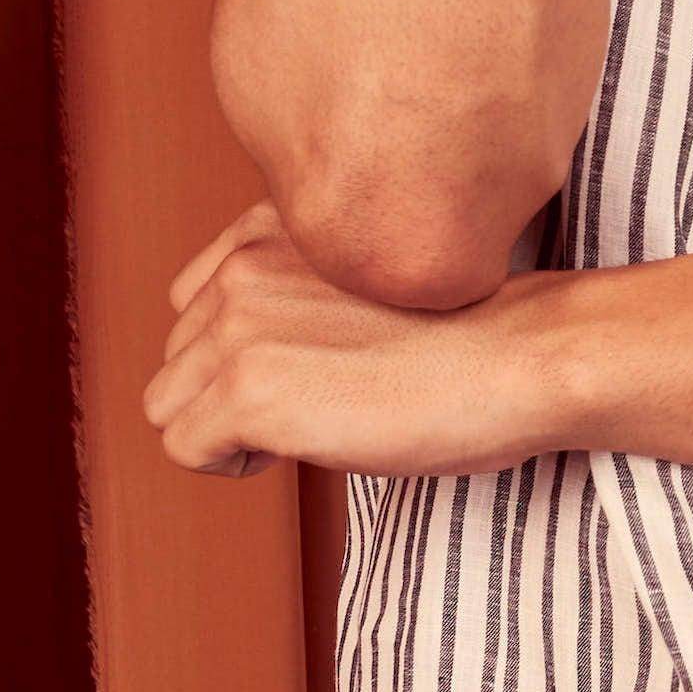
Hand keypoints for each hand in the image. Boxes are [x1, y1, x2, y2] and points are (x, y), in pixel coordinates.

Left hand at [143, 200, 560, 479]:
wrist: (525, 355)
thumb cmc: (475, 330)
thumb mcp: (368, 274)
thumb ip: (299, 284)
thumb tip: (257, 352)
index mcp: (274, 226)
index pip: (192, 299)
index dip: (238, 350)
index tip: (305, 367)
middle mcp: (244, 266)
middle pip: (176, 358)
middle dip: (231, 394)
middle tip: (319, 401)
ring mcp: (240, 327)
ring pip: (167, 405)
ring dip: (226, 430)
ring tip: (309, 424)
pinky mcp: (247, 390)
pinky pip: (184, 448)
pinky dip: (232, 464)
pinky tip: (303, 446)